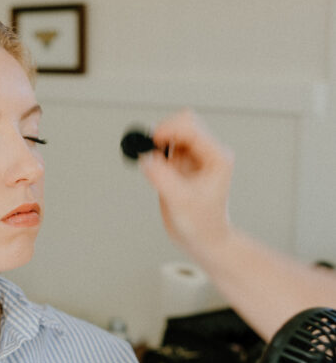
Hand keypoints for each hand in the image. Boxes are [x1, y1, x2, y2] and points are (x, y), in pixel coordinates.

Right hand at [138, 109, 233, 258]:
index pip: (191, 127)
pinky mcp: (183, 163)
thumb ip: (161, 176)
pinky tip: (157, 172)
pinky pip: (166, 147)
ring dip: (159, 145)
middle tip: (150, 152)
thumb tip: (145, 157)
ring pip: (173, 132)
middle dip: (163, 133)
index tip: (151, 142)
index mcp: (216, 157)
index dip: (168, 129)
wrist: (204, 240)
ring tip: (157, 169)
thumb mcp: (180, 202)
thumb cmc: (202, 225)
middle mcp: (208, 152)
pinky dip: (156, 154)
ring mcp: (196, 157)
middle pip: (183, 122)